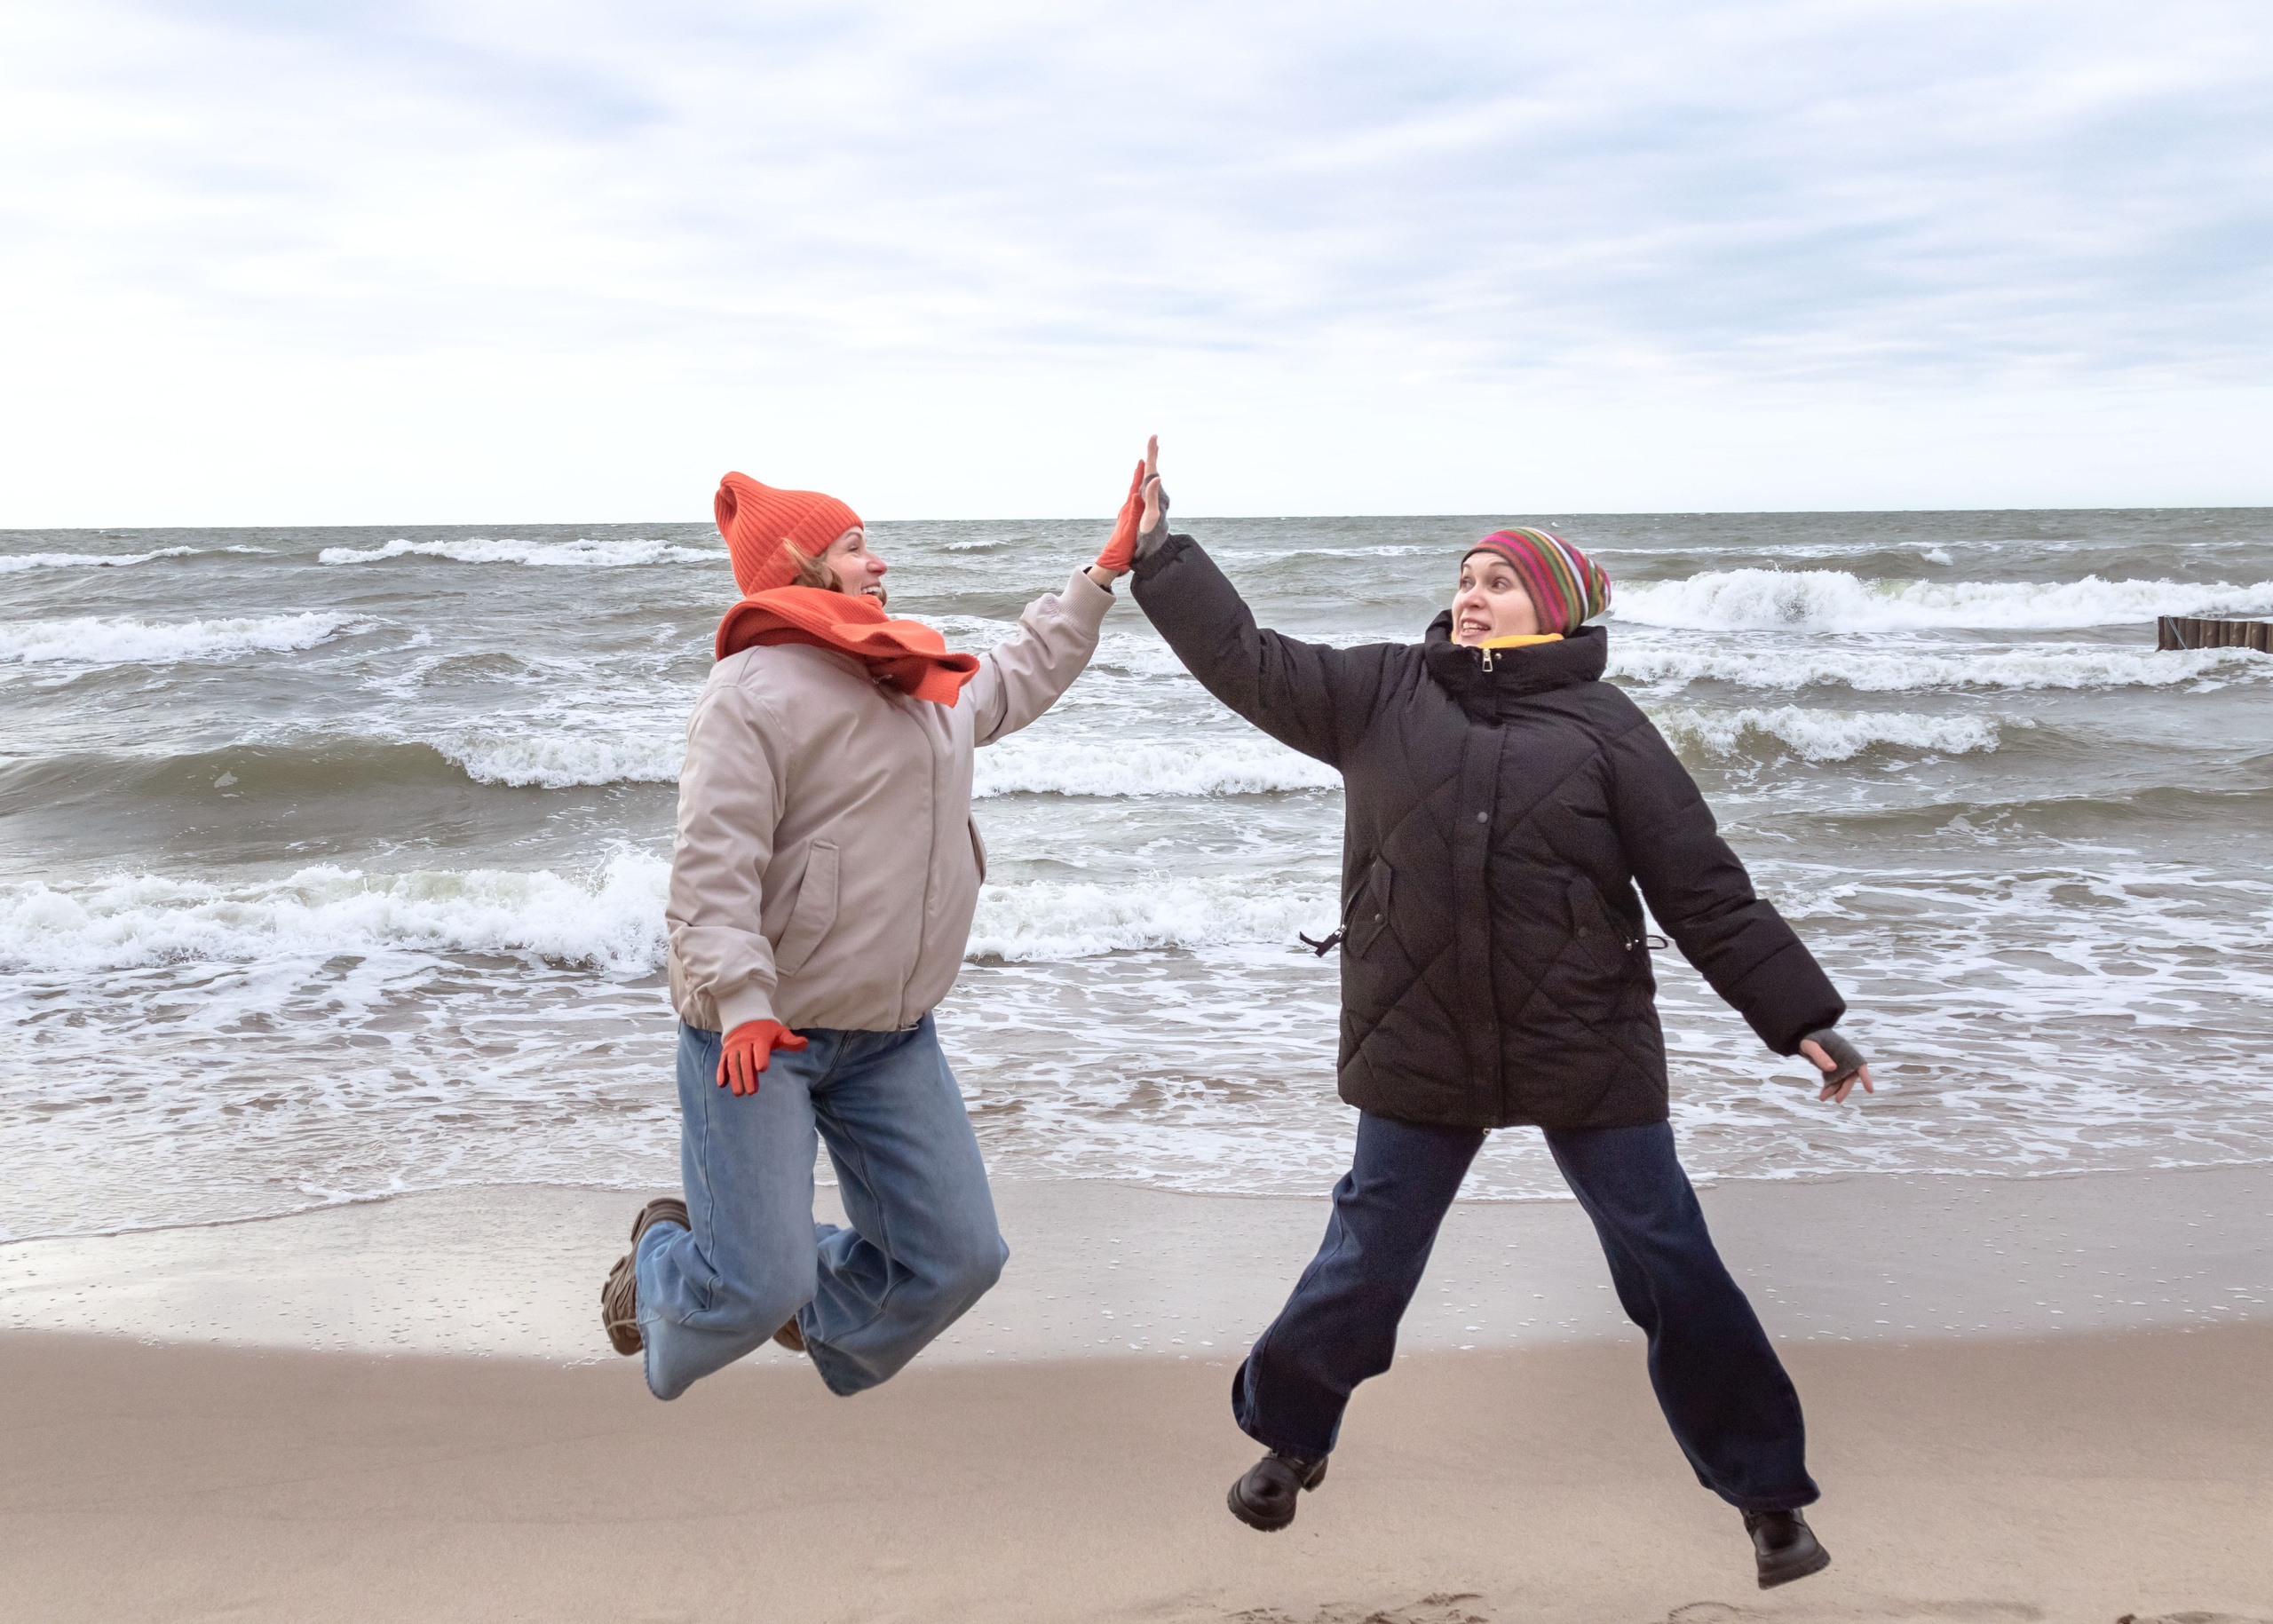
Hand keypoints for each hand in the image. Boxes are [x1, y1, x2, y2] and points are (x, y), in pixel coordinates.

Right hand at [717, 1019, 807, 1095]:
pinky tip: (722, 1084)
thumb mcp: (779, 1032)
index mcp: (759, 1038)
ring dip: (735, 1079)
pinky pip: (722, 1062)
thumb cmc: (766, 1030)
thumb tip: (804, 1043)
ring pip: (733, 1064)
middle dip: (747, 1076)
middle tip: (751, 1092)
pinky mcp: (726, 1052)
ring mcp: (734, 1048)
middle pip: (745, 1060)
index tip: (762, 1069)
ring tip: (739, 1093)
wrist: (745, 1019)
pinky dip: (721, 1073)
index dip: (760, 1057)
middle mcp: (744, 1043)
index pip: (759, 1048)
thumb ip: (790, 1040)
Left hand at [1091, 435, 1157, 576]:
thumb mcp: (1130, 528)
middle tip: (1149, 450)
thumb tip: (1138, 491)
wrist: (1111, 562)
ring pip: (1138, 490)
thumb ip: (1135, 509)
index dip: (1142, 469)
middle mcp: (1129, 507)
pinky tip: (1142, 490)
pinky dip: (1142, 490)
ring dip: (1142, 476)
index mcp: (1130, 507)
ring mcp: (1129, 513)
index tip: (1146, 453)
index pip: (1137, 483)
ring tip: (1145, 464)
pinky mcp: (1130, 519)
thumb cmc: (1121, 547)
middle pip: (1138, 482)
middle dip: (1143, 467)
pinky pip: (1139, 500)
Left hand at [1799, 1028, 1873, 1104]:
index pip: (1859, 1065)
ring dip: (1834, 1090)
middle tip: (1838, 1100)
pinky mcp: (1830, 1068)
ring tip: (1822, 1098)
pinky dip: (1829, 1088)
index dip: (1866, 1078)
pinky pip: (1832, 1080)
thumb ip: (1821, 1055)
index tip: (1870, 1090)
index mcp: (1845, 1051)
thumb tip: (1833, 1068)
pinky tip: (1822, 1094)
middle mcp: (1844, 1059)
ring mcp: (1838, 1064)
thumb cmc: (1809, 1037)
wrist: (1803, 1034)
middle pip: (1849, 1077)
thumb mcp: (1812, 1045)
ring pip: (1840, 1081)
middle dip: (1844, 1089)